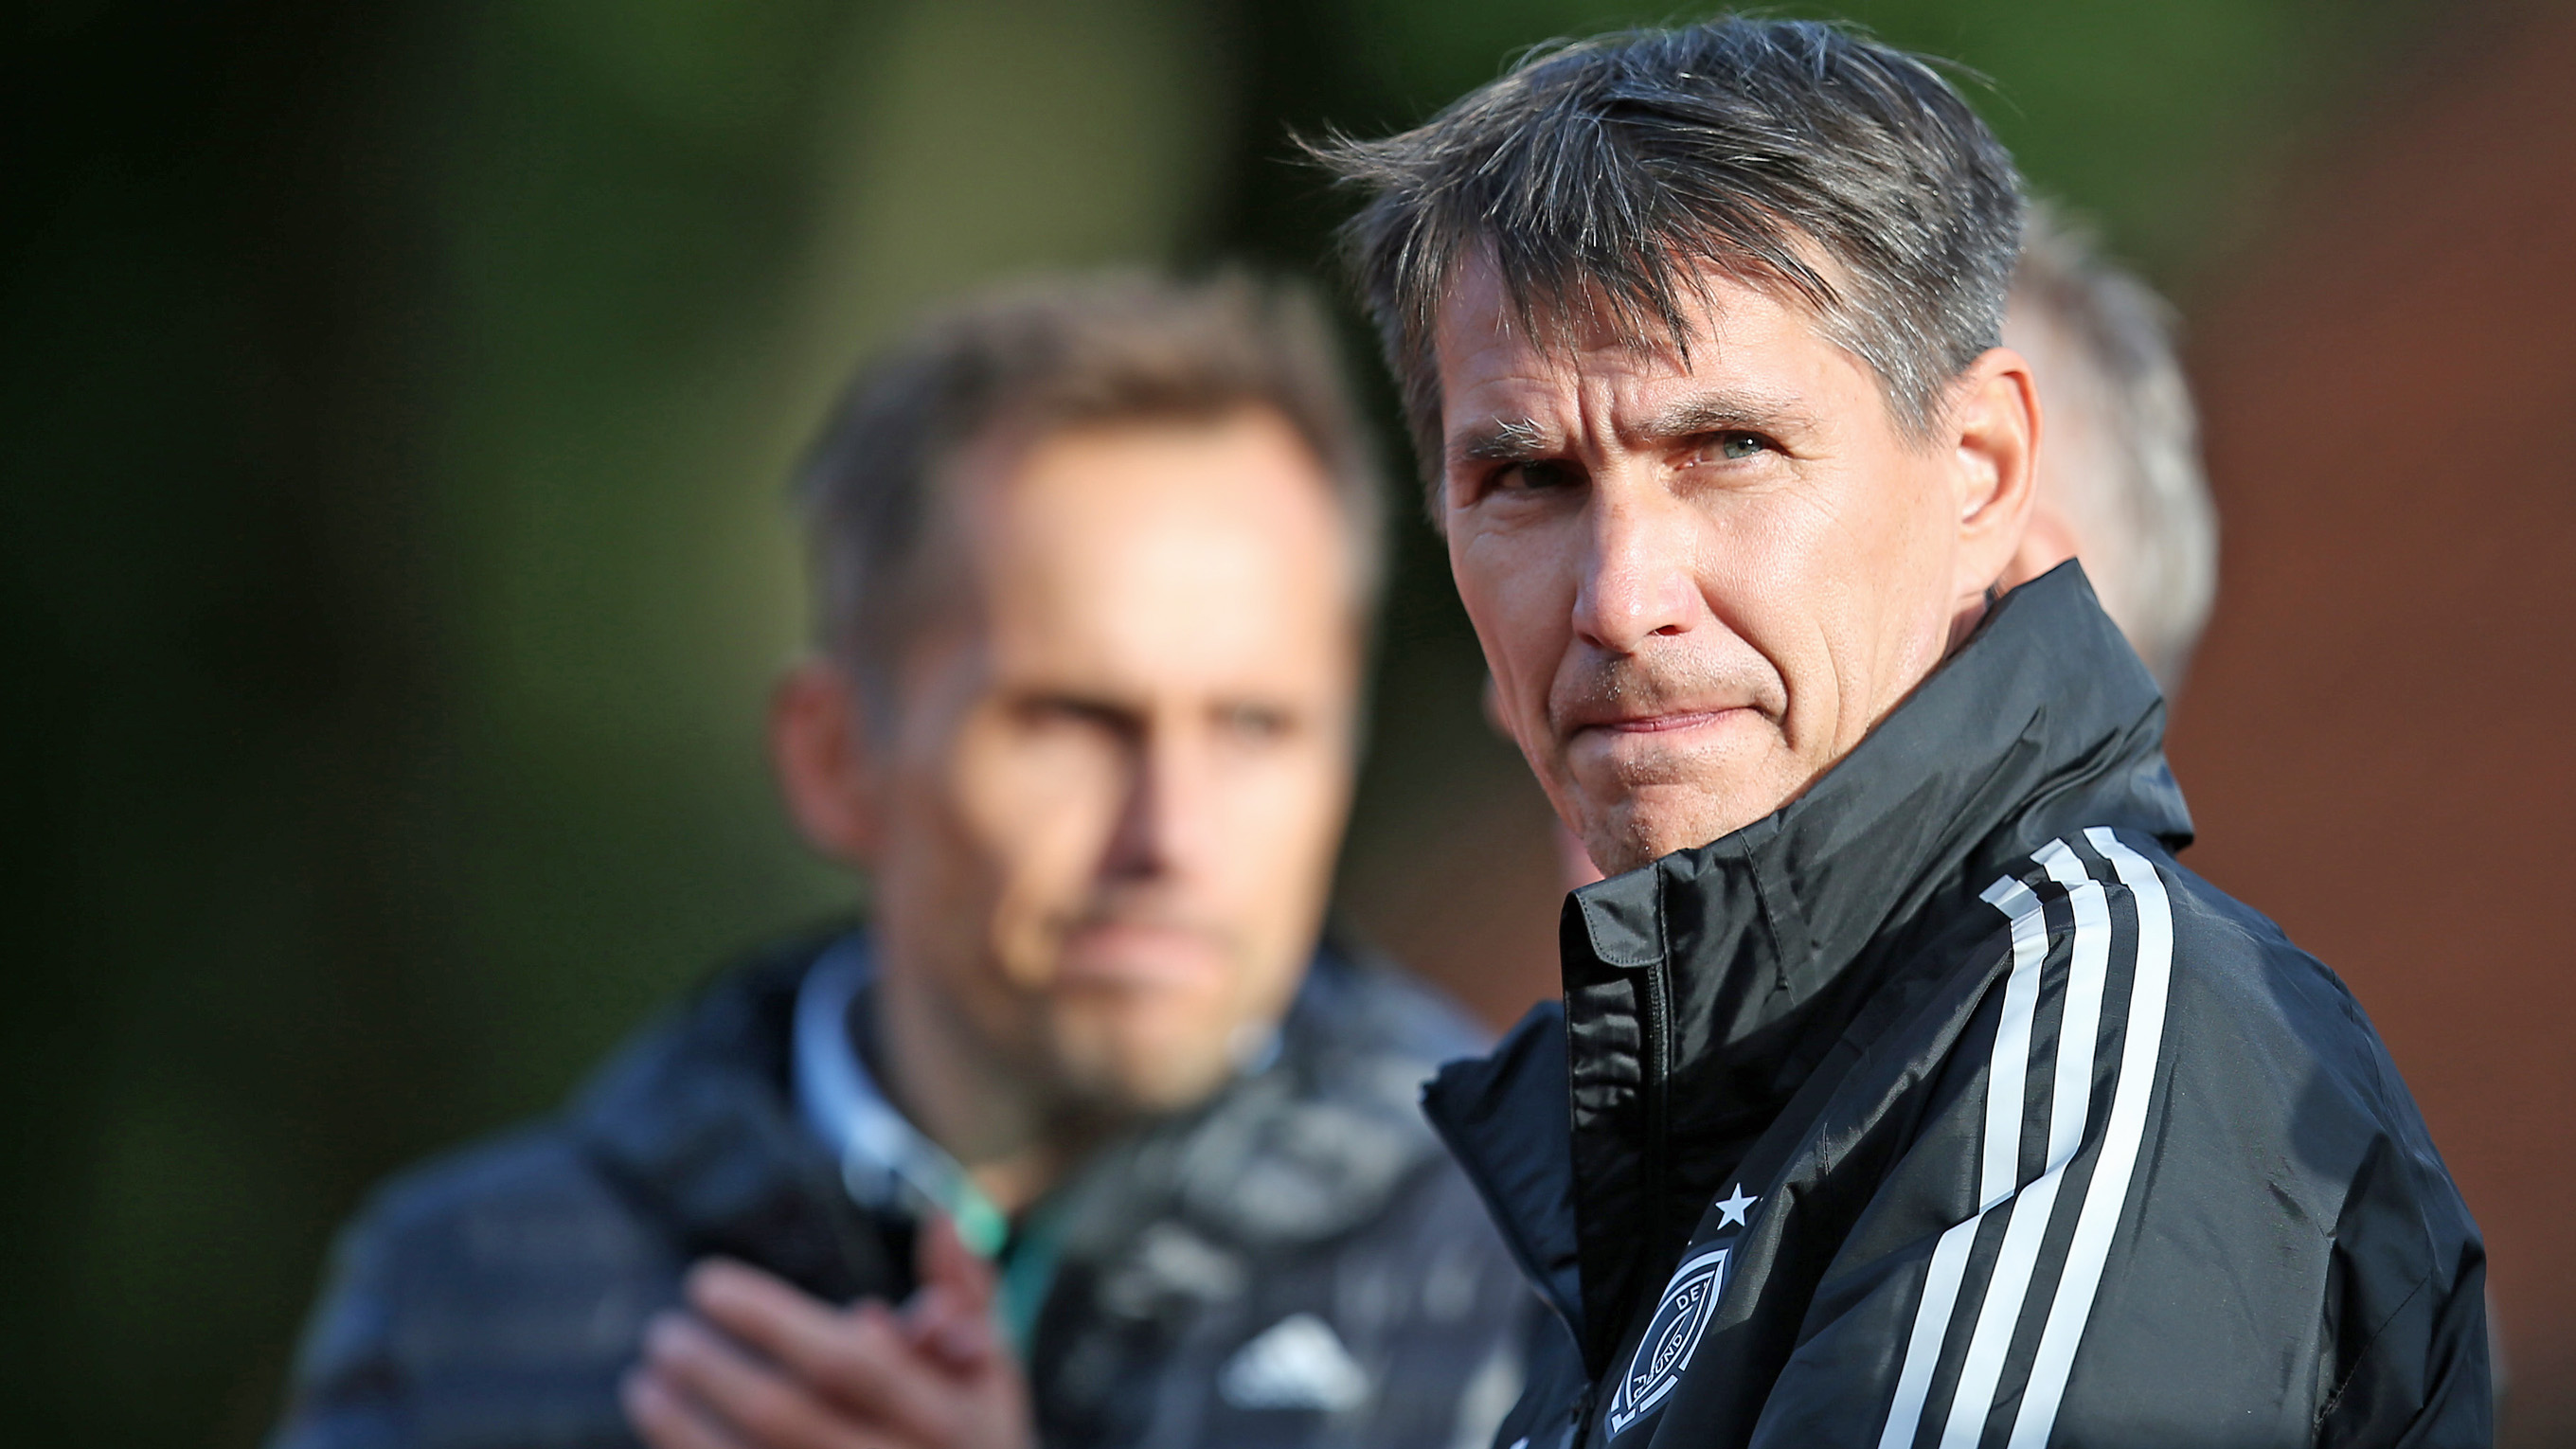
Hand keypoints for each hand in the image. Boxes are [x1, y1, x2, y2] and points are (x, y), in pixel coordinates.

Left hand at [623, 1215, 1032, 1448]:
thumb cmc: (974, 1439)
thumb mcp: (993, 1372)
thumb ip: (969, 1295)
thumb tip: (944, 1215)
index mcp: (944, 1418)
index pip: (846, 1360)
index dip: (770, 1319)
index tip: (704, 1281)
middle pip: (785, 1416)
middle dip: (713, 1371)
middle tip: (662, 1333)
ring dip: (682, 1424)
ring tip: (645, 1381)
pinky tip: (663, 1426)